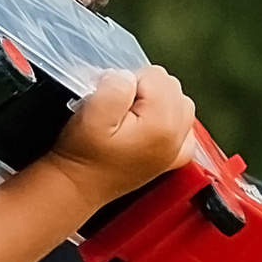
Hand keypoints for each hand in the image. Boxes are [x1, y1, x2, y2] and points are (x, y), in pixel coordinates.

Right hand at [48, 65, 195, 208]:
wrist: (78, 186)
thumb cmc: (83, 154)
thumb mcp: (91, 115)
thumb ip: (114, 87)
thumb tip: (129, 78)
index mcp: (162, 124)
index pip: (155, 74)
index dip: (128, 82)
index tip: (113, 102)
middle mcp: (177, 137)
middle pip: (171, 86)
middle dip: (144, 90)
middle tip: (119, 111)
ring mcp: (177, 149)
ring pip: (179, 102)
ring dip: (157, 102)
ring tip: (131, 118)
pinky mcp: (173, 157)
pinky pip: (184, 126)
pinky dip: (169, 121)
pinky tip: (148, 127)